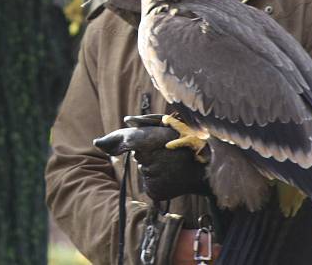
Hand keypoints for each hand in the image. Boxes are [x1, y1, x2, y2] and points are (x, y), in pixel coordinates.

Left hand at [93, 114, 209, 201]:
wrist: (210, 172)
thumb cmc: (191, 144)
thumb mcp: (173, 127)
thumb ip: (147, 122)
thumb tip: (126, 121)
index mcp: (154, 140)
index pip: (127, 139)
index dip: (114, 140)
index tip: (100, 143)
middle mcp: (150, 160)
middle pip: (137, 154)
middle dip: (147, 152)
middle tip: (167, 151)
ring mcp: (153, 177)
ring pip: (144, 169)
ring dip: (154, 166)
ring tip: (174, 164)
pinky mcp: (155, 191)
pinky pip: (148, 183)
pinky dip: (157, 180)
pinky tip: (172, 177)